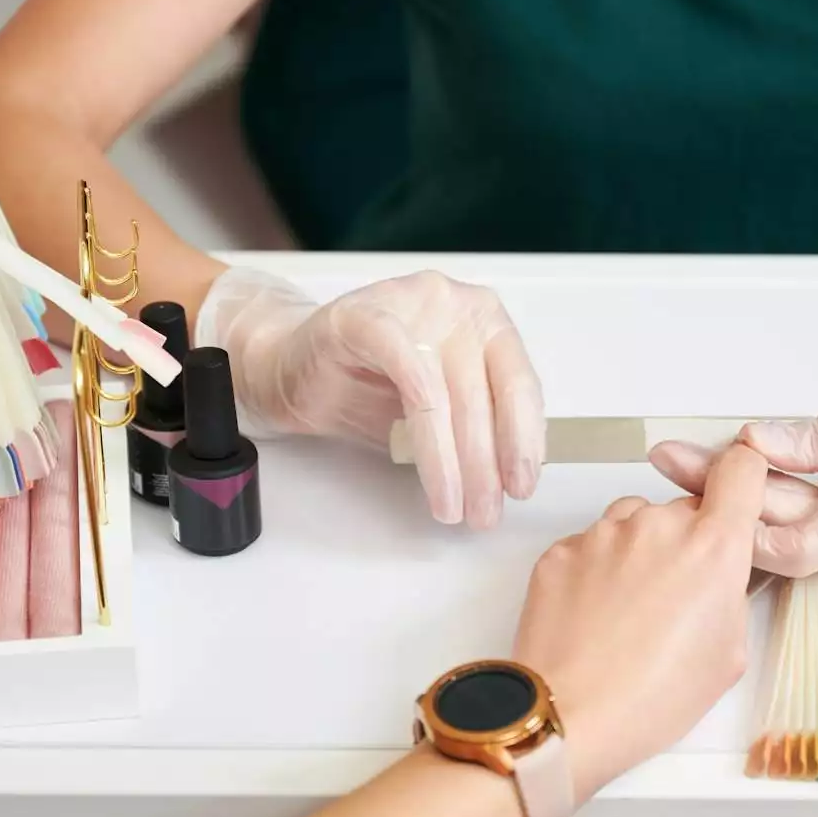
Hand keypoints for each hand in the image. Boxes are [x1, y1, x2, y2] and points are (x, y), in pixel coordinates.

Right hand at [198, 267, 544, 528]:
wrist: (293, 371)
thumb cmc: (368, 390)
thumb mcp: (436, 415)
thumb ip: (474, 430)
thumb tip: (511, 477)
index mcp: (484, 321)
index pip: (517, 383)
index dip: (524, 440)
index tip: (521, 487)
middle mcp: (454, 303)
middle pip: (482, 394)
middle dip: (485, 465)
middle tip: (484, 513)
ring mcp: (410, 303)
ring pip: (445, 391)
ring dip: (451, 460)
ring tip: (452, 506)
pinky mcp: (365, 316)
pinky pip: (406, 369)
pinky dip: (423, 426)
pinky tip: (431, 469)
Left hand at [514, 445, 769, 796]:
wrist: (568, 717)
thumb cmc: (650, 699)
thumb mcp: (728, 655)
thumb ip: (733, 595)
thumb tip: (726, 577)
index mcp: (712, 548)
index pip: (741, 469)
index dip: (742, 480)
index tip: (737, 496)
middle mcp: (657, 526)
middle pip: (683, 509)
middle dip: (686, 542)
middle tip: (677, 598)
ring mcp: (603, 534)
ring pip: (634, 523)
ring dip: (640, 552)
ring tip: (631, 613)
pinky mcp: (560, 550)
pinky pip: (590, 545)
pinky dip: (597, 570)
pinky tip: (596, 617)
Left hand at [649, 341, 817, 576]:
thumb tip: (756, 443)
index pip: (791, 544)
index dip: (735, 520)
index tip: (692, 479)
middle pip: (779, 530)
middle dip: (719, 494)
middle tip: (668, 454)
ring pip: (792, 525)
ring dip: (740, 497)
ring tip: (686, 459)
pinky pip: (812, 519)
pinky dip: (773, 498)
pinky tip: (735, 475)